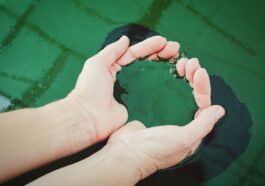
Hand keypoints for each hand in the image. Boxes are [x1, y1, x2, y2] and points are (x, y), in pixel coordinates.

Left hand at [66, 35, 173, 142]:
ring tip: (179, 60)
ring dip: (163, 68)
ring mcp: (132, 92)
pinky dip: (161, 87)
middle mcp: (124, 78)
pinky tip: (172, 81)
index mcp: (114, 67)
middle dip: (160, 54)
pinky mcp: (136, 105)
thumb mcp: (97, 64)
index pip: (134, 53)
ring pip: (150, 77)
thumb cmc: (90, 89)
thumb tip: (125, 39)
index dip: (149, 47)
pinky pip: (150, 94)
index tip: (164, 42)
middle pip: (145, 63)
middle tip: (176, 48)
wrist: (88, 117)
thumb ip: (111, 51)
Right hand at [107, 62, 224, 179]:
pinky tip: (166, 70)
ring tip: (180, 63)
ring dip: (181, 75)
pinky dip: (166, 79)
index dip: (202, 86)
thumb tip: (220, 109)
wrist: (126, 151)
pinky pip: (162, 91)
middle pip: (190, 94)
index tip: (199, 71)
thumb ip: (203, 124)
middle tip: (189, 62)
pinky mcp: (152, 108)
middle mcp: (180, 120)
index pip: (202, 104)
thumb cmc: (156, 148)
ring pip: (177, 90)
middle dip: (192, 76)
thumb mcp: (183, 138)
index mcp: (191, 129)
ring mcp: (165, 113)